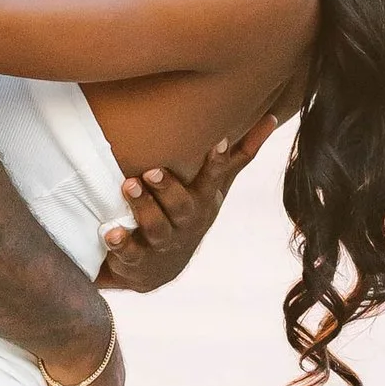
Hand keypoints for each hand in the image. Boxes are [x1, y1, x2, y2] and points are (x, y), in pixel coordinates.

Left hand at [99, 115, 279, 292]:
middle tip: (151, 171)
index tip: (219, 140)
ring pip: (156, 227)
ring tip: (128, 186)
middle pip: (183, 207)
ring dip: (143, 207)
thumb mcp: (214, 185)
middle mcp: (187, 223)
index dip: (218, 162)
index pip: (214, 180)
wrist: (160, 269)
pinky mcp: (138, 260)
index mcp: (204, 201)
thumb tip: (274, 117)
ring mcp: (163, 244)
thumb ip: (241, 154)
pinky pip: (130, 253)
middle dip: (168, 188)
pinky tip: (110, 233)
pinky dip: (121, 243)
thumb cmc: (190, 212)